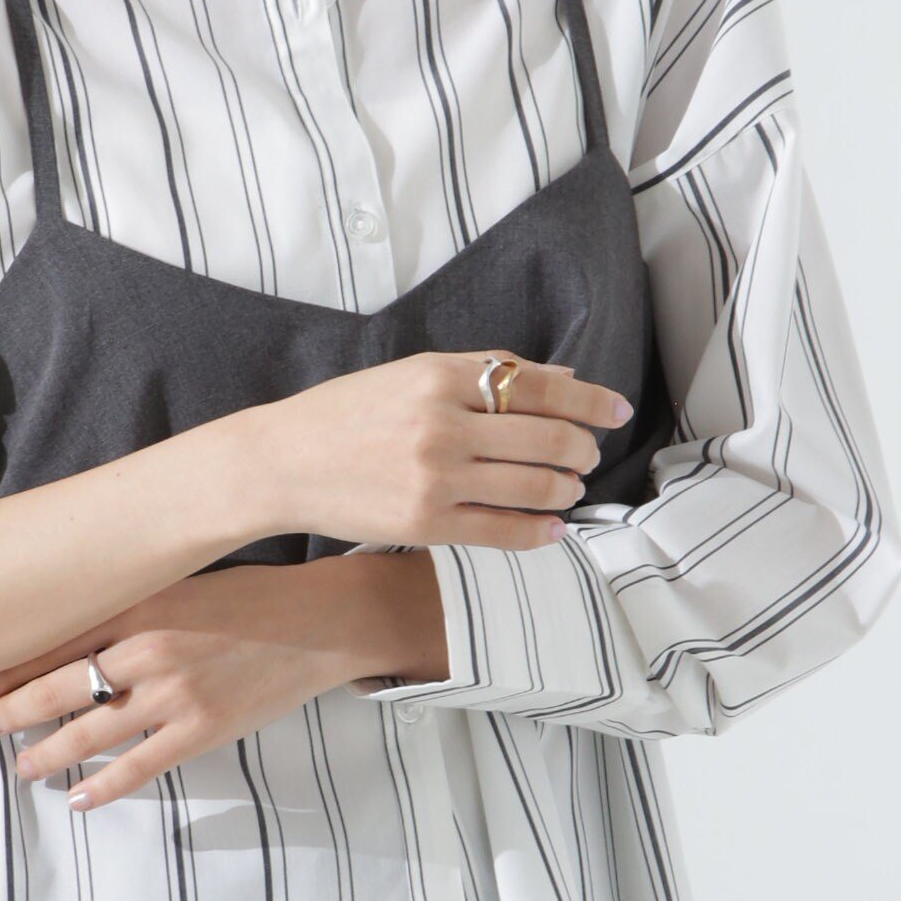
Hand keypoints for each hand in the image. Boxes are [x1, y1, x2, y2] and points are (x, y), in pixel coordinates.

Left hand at [0, 563, 369, 811]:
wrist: (317, 621)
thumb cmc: (250, 596)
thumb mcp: (182, 583)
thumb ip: (132, 604)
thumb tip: (77, 624)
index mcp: (143, 605)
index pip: (58, 637)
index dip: (13, 662)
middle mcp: (150, 650)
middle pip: (61, 686)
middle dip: (15, 708)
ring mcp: (175, 695)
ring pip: (90, 733)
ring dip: (48, 753)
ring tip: (22, 766)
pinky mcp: (201, 731)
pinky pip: (139, 767)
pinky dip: (104, 787)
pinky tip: (78, 798)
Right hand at [251, 352, 632, 549]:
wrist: (285, 461)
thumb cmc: (350, 411)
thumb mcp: (414, 371)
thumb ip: (487, 370)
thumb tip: (563, 381)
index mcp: (440, 375)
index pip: (538, 387)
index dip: (588, 401)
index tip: (615, 410)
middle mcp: (442, 424)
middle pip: (547, 438)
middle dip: (582, 448)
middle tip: (587, 453)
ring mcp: (436, 477)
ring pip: (533, 485)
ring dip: (566, 488)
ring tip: (569, 486)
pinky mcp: (426, 523)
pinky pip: (503, 530)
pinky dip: (539, 530)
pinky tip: (552, 526)